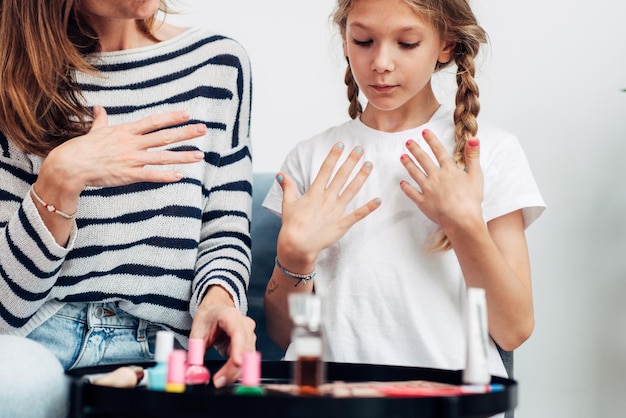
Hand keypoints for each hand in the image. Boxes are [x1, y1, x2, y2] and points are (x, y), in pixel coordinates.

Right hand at [41, 106, 206, 194]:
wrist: (70, 165)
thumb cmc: (82, 148)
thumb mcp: (95, 131)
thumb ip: (101, 120)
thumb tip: (99, 108)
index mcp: (126, 131)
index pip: (154, 121)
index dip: (172, 117)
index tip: (187, 114)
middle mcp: (132, 143)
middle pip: (164, 136)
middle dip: (186, 133)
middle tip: (203, 129)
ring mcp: (132, 159)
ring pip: (162, 156)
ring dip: (183, 156)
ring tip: (200, 155)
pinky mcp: (129, 174)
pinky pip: (151, 175)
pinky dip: (166, 175)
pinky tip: (180, 175)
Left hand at [190, 286, 256, 388]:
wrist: (215, 311)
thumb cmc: (207, 319)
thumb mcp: (196, 334)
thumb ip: (195, 353)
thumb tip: (193, 373)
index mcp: (231, 316)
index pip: (238, 333)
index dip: (238, 349)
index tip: (236, 363)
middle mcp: (245, 325)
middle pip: (244, 349)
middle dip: (233, 368)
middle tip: (218, 381)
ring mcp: (250, 335)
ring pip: (247, 358)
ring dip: (234, 372)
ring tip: (218, 379)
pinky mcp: (249, 345)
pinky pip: (246, 361)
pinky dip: (235, 370)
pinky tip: (225, 375)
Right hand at [276, 143, 380, 272]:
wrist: (297, 245)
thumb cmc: (292, 225)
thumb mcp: (288, 204)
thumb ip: (288, 187)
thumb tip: (281, 174)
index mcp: (314, 193)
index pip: (326, 169)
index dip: (334, 156)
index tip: (341, 144)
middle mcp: (327, 198)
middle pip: (341, 176)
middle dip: (351, 161)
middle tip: (360, 149)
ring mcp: (336, 211)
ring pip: (352, 190)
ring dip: (361, 176)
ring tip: (370, 165)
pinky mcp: (342, 224)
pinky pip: (358, 214)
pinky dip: (368, 208)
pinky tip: (378, 200)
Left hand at [399, 130, 482, 230]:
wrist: (461, 219)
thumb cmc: (471, 199)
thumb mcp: (476, 175)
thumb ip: (473, 156)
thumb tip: (473, 139)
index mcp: (449, 170)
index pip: (439, 152)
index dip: (431, 141)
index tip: (424, 132)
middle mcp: (436, 177)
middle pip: (423, 160)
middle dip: (415, 149)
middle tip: (407, 142)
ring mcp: (428, 190)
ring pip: (415, 173)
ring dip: (408, 164)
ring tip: (402, 157)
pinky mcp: (423, 202)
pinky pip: (412, 193)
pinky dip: (406, 188)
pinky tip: (402, 183)